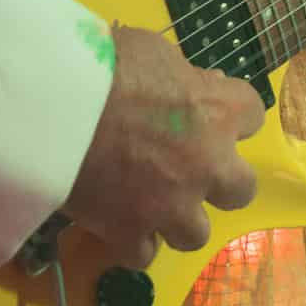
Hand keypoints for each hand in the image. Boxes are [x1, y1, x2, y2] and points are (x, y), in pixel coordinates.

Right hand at [63, 25, 261, 270]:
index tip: (209, 113)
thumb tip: (195, 85)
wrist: (53, 105)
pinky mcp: (131, 232)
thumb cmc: (103, 65)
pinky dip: (132, 242)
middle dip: (220, 182)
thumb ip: (181, 75)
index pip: (252, 113)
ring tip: (152, 204)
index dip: (230, 115)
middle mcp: (207, 164)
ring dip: (178, 219)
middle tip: (191, 170)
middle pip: (242, 189)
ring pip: (196, 233)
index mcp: (217, 111)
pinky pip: (143, 254)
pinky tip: (117, 224)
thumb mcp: (153, 51)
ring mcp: (172, 205)